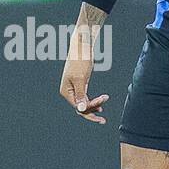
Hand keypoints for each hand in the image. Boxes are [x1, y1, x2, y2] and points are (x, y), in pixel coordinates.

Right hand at [58, 4, 109, 123]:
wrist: (82, 47)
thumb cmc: (80, 61)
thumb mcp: (81, 79)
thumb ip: (81, 95)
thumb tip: (81, 110)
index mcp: (65, 92)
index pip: (78, 107)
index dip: (90, 107)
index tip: (103, 99)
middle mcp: (68, 92)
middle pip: (80, 108)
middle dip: (92, 112)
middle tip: (103, 120)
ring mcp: (75, 89)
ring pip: (84, 104)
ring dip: (94, 106)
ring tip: (103, 110)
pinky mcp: (81, 85)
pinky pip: (86, 98)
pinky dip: (93, 101)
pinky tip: (101, 103)